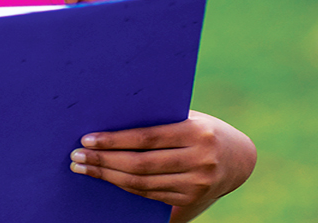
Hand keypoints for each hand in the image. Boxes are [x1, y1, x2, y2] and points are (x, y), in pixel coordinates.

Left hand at [68, 110, 255, 218]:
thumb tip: (110, 117)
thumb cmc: (203, 128)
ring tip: (84, 168)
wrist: (240, 160)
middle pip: (140, 165)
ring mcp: (196, 185)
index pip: (145, 138)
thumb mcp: (188, 116)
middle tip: (76, 156)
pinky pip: (150, 195)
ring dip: (108, 177)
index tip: (87, 139)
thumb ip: (159, 120)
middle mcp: (199, 161)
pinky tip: (107, 179)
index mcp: (196, 133)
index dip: (113, 141)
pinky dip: (125, 187)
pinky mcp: (191, 201)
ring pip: (142, 184)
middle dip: (103, 161)